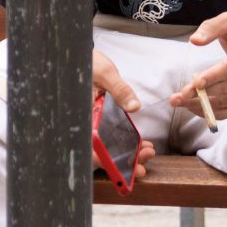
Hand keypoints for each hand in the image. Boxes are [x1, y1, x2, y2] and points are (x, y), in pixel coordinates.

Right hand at [92, 51, 156, 179]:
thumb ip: (119, 89)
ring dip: (127, 154)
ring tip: (147, 153)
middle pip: (100, 153)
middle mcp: (85, 124)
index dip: (109, 162)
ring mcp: (91, 124)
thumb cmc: (87, 64)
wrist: (78, 57)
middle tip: (144, 162)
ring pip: (107, 148)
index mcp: (82, 117)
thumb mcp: (105, 74)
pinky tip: (140, 144)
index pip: (92, 148)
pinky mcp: (98, 121)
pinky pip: (110, 138)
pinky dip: (125, 143)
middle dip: (123, 162)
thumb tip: (134, 107)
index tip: (128, 169)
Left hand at [168, 13, 226, 118]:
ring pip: (225, 103)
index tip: (194, 82)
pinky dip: (209, 112)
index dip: (212, 77)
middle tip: (179, 96)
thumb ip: (211, 27)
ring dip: (200, 105)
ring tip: (180, 102)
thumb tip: (195, 40)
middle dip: (201, 94)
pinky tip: (193, 107)